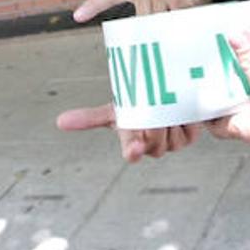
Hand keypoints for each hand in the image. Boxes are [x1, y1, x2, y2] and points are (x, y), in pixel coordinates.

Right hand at [56, 103, 201, 163]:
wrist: (163, 96)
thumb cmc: (137, 107)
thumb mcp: (115, 110)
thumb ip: (89, 118)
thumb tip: (60, 122)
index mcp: (132, 142)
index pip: (131, 152)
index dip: (133, 151)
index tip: (134, 148)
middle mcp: (152, 146)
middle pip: (154, 139)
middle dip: (153, 122)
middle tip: (153, 106)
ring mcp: (172, 143)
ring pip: (172, 137)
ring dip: (169, 119)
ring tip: (165, 106)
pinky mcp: (189, 136)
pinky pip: (187, 130)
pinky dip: (182, 118)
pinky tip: (179, 111)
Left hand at [73, 0, 237, 21]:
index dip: (93, 6)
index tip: (77, 16)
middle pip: (142, 20)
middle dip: (156, 25)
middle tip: (171, 23)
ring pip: (160, 23)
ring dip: (174, 24)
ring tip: (188, 12)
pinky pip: (179, 22)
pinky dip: (188, 21)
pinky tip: (196, 11)